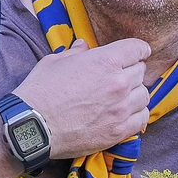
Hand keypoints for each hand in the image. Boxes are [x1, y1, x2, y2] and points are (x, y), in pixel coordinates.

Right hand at [14, 37, 150, 158]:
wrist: (33, 126)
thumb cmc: (40, 91)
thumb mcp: (55, 62)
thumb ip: (76, 53)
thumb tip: (84, 47)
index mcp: (105, 61)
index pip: (137, 48)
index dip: (138, 49)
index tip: (138, 53)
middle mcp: (118, 83)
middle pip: (141, 72)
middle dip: (133, 71)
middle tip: (122, 75)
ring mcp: (120, 109)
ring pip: (144, 95)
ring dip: (136, 93)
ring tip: (124, 96)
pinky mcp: (118, 131)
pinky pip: (141, 118)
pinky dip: (137, 114)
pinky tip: (126, 114)